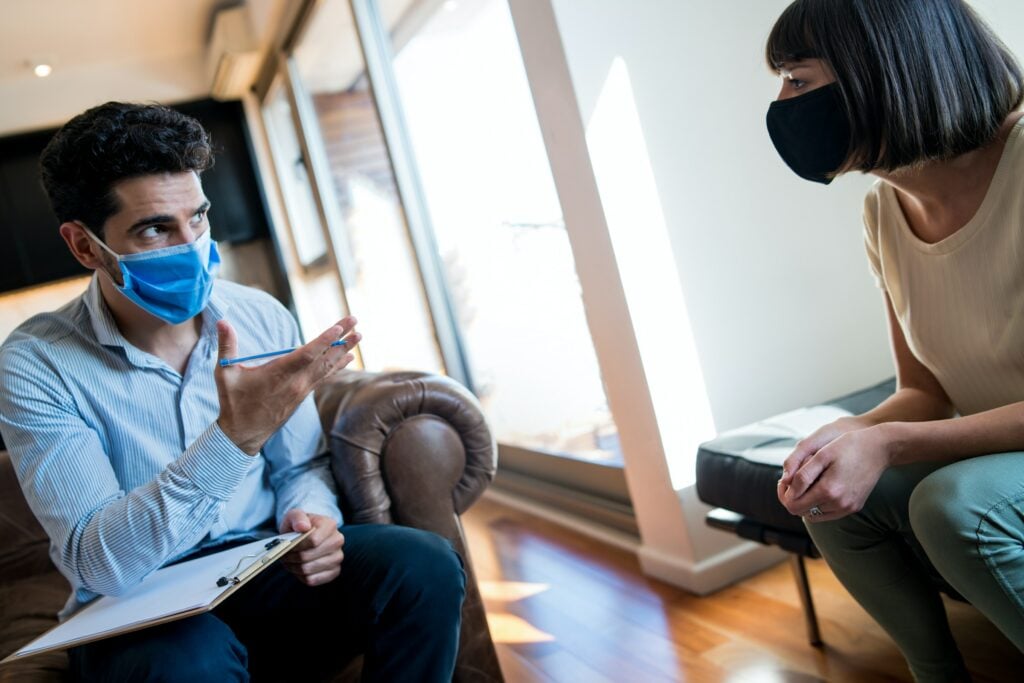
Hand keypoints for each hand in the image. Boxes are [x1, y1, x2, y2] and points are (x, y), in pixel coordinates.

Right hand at [215, 318, 360, 453]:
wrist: (243, 434)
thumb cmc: (233, 402)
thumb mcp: (225, 374)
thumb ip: (226, 346)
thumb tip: (221, 321)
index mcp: (279, 374)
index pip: (308, 354)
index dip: (325, 340)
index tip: (340, 327)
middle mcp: (296, 382)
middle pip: (324, 358)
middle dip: (342, 339)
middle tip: (357, 321)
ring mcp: (302, 390)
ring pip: (328, 368)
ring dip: (343, 350)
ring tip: (359, 336)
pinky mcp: (303, 395)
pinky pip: (324, 377)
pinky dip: (337, 365)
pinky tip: (347, 356)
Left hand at [278, 510, 344, 585]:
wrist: (305, 535)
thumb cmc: (299, 526)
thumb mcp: (294, 516)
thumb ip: (297, 517)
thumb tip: (303, 526)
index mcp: (330, 525)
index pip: (313, 540)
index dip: (296, 545)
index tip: (287, 545)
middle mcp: (337, 541)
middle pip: (308, 556)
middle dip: (291, 557)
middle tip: (284, 554)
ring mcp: (337, 557)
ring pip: (308, 569)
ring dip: (293, 567)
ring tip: (289, 560)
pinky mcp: (334, 572)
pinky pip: (312, 580)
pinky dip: (300, 576)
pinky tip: (298, 567)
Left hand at [778, 425, 892, 521]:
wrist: (880, 448)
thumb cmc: (849, 446)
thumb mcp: (821, 455)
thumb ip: (802, 475)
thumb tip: (788, 491)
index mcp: (828, 490)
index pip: (794, 505)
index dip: (784, 494)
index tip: (783, 481)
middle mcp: (839, 504)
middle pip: (802, 512)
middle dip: (794, 498)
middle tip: (792, 481)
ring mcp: (848, 508)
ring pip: (815, 514)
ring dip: (807, 501)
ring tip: (808, 481)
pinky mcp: (855, 507)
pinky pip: (829, 513)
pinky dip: (820, 504)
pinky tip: (820, 487)